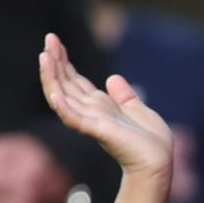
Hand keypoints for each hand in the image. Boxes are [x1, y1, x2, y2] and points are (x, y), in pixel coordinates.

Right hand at [37, 32, 173, 180]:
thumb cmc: (151, 142)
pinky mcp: (98, 132)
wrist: (159, 163)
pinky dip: (64, 107)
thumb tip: (113, 78)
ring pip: (63, 97)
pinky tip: (54, 93)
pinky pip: (75, 120)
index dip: (64, 61)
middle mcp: (91, 112)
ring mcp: (92, 122)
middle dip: (55, 62)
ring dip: (52, 78)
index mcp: (100, 106)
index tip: (55, 42)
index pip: (75, 81)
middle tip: (48, 39)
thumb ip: (124, 96)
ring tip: (44, 57)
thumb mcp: (138, 110)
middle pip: (65, 84)